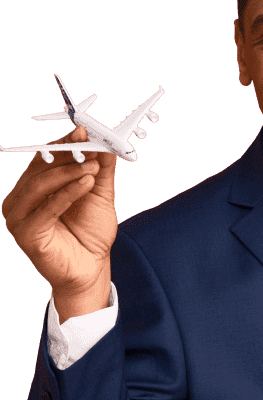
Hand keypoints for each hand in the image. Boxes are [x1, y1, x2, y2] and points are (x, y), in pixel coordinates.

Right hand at [1, 126, 117, 298]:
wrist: (91, 268)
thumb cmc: (91, 232)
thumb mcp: (99, 194)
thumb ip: (100, 169)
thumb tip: (106, 142)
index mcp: (32, 187)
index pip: (44, 157)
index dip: (63, 143)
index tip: (83, 130)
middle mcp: (20, 199)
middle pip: (40, 167)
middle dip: (68, 155)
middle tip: (93, 147)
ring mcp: (18, 216)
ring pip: (41, 184)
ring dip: (69, 171)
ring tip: (94, 167)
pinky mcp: (26, 233)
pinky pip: (46, 207)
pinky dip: (68, 192)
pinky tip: (86, 183)